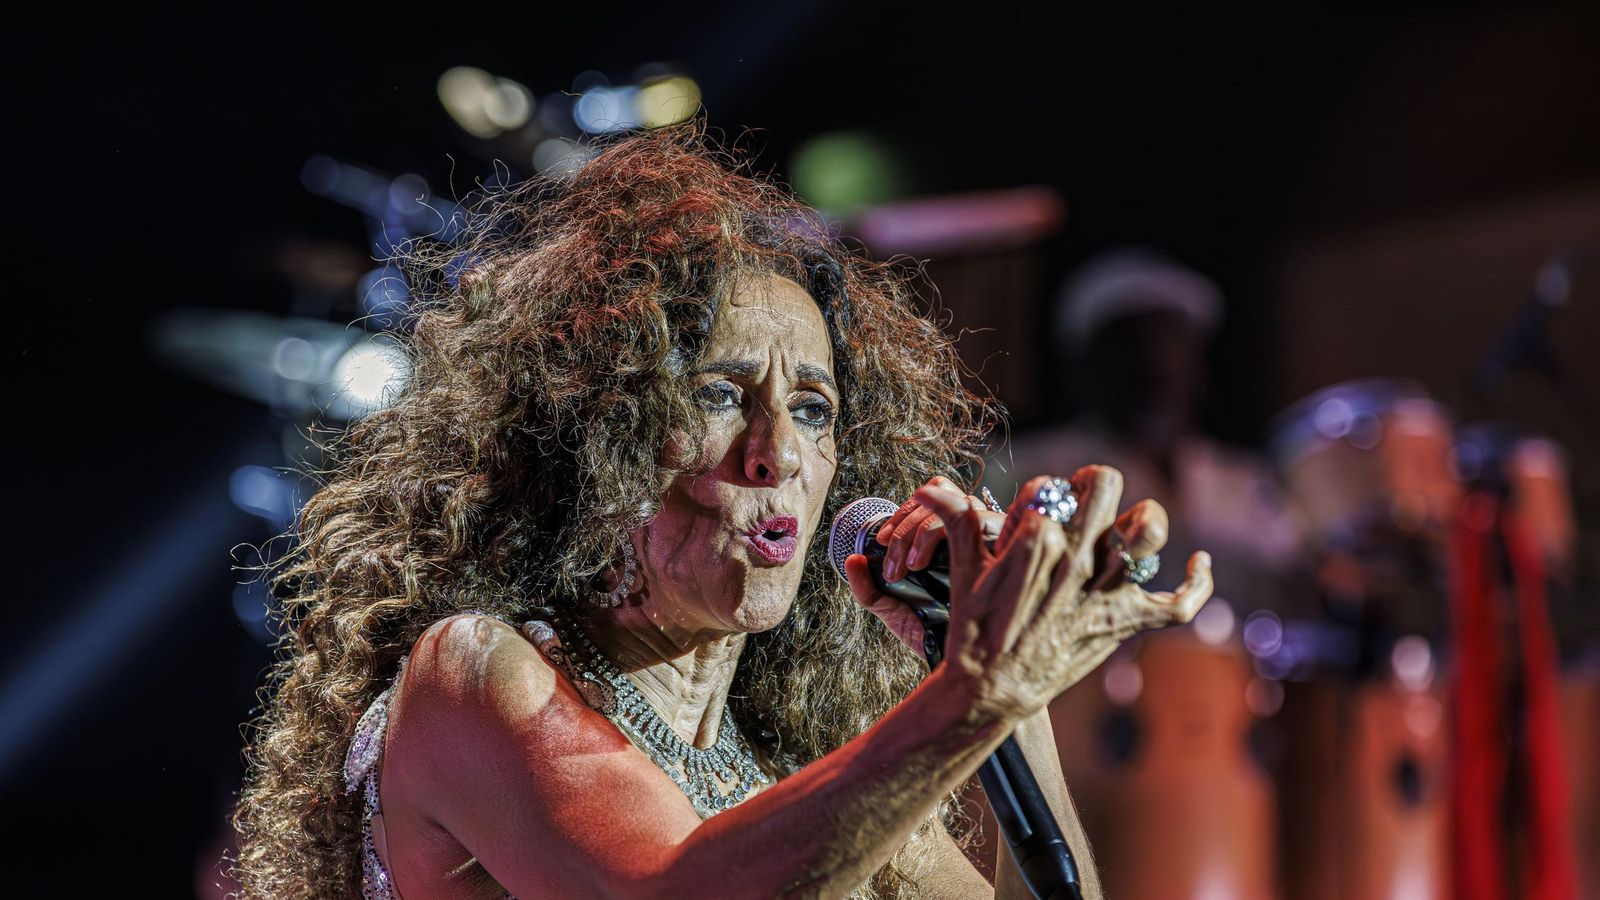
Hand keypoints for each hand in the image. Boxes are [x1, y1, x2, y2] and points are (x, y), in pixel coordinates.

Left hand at [842, 476, 1003, 650]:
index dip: (901, 514)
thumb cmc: (931, 634)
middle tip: (894, 557)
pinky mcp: (1004, 549)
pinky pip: (981, 519)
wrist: (958, 665)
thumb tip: (853, 558)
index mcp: (945, 541)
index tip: (882, 542)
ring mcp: (988, 539)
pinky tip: (925, 564)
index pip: (929, 502)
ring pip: (959, 502)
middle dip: (908, 522)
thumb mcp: (891, 610)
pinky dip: (948, 530)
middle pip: (943, 493)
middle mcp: (969, 534)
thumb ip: (868, 588)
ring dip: (924, 527)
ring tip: (911, 565)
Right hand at [849, 469, 1211, 722]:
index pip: (1048, 488)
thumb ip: (959, 521)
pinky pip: (1178, 603)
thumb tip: (933, 487)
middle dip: (1091, 484)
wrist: (993, 688)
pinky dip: (1196, 582)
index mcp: (1036, 540)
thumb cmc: (975, 626)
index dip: (1038, 496)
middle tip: (1080, 498)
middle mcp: (1077, 559)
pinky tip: (1198, 562)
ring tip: (1127, 524)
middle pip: (1104, 486)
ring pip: (1147, 531)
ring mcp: (1105, 590)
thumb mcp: (963, 570)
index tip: (1028, 520)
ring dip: (1141, 520)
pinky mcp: (1124, 622)